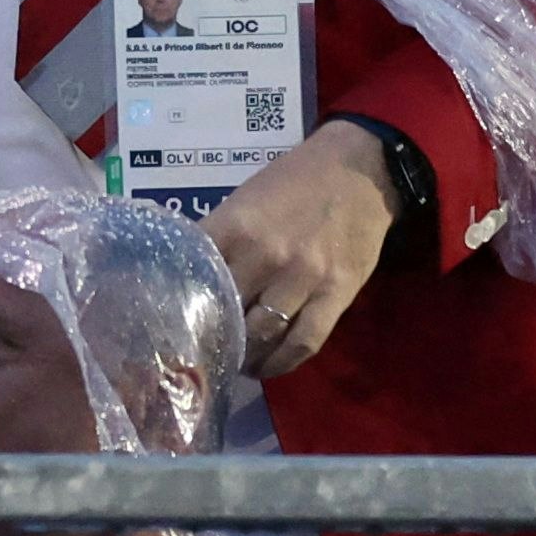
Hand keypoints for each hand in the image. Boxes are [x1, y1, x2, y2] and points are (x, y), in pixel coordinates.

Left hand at [204, 119, 401, 378]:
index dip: (179, 308)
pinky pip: (303, 342)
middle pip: (225, 314)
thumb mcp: (246, 199)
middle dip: (212, 336)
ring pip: (261, 335)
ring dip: (244, 355)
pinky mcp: (336, 293)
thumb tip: (188, 279)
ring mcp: (303, 277)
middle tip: (204, 349)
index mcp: (236, 227)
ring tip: (235, 360)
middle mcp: (265, 255)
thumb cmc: (296, 180)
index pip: (194, 280)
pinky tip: (267, 366)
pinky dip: (281, 363)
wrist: (361, 168)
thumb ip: (220, 238)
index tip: (174, 326)